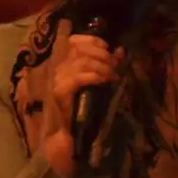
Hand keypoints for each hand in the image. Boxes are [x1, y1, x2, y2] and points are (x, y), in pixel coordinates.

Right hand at [45, 36, 123, 176]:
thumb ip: (108, 67)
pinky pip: (78, 77)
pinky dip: (95, 76)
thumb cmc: (86, 110)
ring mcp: (56, 80)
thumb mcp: (99, 83)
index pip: (74, 41)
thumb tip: (121, 51)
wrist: (72, 137)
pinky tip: (105, 81)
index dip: (92, 41)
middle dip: (102, 55)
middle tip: (115, 68)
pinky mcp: (60, 92)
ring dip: (102, 66)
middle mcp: (57, 69)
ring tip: (112, 76)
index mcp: (64, 64)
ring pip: (81, 61)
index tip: (107, 48)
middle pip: (80, 49)